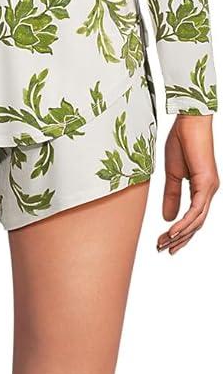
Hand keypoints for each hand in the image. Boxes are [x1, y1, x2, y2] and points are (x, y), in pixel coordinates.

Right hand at [157, 114, 218, 254]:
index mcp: (202, 189)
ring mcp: (210, 188)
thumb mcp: (172, 175)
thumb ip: (171, 196)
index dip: (180, 233)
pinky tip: (173, 232)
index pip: (192, 218)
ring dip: (180, 235)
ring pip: (197, 220)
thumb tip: (168, 218)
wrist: (188, 123)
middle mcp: (209, 191)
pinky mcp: (206, 184)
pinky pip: (196, 210)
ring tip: (165, 244)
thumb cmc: (181, 142)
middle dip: (179, 239)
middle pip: (196, 224)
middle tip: (163, 250)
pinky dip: (184, 222)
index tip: (164, 243)